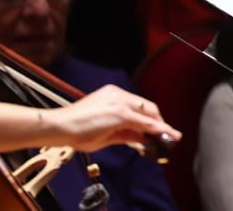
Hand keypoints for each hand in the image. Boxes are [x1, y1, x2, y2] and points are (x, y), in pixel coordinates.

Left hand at [49, 85, 176, 152]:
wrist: (58, 124)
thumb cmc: (78, 135)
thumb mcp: (106, 141)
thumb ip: (128, 137)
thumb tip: (143, 138)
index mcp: (121, 114)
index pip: (148, 123)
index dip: (162, 130)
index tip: (174, 136)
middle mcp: (120, 100)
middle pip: (149, 109)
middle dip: (157, 121)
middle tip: (161, 133)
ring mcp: (115, 94)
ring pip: (141, 103)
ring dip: (146, 115)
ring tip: (147, 128)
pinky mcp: (109, 92)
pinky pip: (130, 99)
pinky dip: (135, 109)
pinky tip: (133, 119)